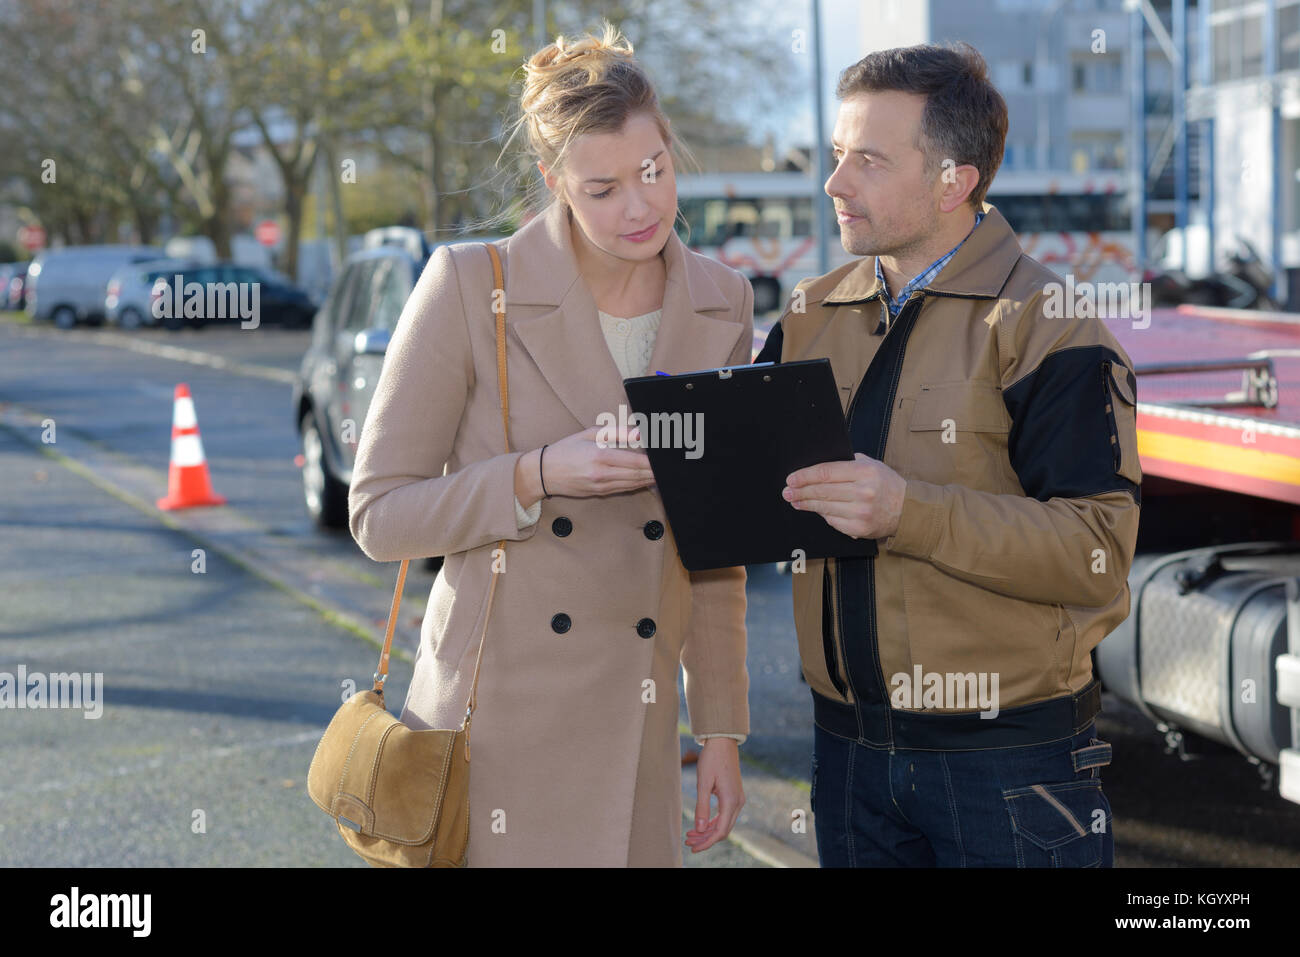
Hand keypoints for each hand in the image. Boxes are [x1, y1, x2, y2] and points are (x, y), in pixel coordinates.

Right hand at [518, 425, 653, 504]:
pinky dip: (638, 484)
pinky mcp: (600, 493)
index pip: (635, 460)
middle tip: (669, 465)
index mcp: (600, 456)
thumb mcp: (589, 434)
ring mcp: (602, 486)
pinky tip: (647, 479)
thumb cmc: (566, 450)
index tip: (664, 457)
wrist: (544, 473)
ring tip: (663, 473)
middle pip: (638, 474)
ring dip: (650, 479)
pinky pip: (625, 488)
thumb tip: (639, 432)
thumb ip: (617, 432)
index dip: (652, 461)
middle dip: (655, 471)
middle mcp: (602, 474)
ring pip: (633, 483)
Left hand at [685, 737, 743, 852]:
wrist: (722, 742)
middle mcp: (738, 802)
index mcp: (731, 800)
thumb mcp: (703, 782)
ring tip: (690, 834)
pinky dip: (712, 822)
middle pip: (723, 830)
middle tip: (688, 842)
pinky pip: (725, 815)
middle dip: (705, 838)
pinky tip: (700, 824)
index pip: (720, 831)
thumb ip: (702, 806)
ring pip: (724, 823)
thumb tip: (698, 829)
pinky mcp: (734, 795)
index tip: (693, 848)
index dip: (706, 842)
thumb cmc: (711, 759)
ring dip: (708, 831)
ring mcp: (737, 799)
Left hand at [782, 452, 906, 539]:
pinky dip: (822, 515)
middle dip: (800, 491)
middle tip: (787, 492)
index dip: (805, 476)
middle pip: (822, 491)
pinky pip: (833, 521)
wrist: (907, 509)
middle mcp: (863, 492)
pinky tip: (814, 509)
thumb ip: (848, 463)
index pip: (826, 472)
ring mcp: (861, 512)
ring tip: (795, 501)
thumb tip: (817, 467)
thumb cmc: (885, 483)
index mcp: (865, 472)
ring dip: (806, 504)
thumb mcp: (871, 465)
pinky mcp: (859, 528)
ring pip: (824, 507)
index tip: (791, 478)